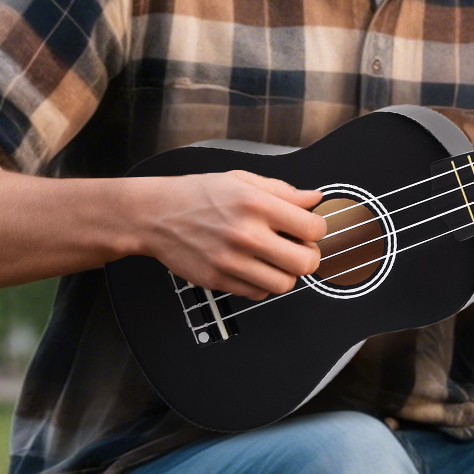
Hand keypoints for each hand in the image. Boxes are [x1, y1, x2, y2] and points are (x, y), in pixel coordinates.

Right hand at [145, 172, 329, 299]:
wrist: (156, 215)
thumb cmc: (198, 194)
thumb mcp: (241, 179)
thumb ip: (282, 190)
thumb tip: (314, 199)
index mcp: (256, 204)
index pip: (313, 227)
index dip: (317, 229)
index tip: (309, 229)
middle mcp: (246, 234)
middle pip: (305, 262)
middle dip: (309, 256)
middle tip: (299, 248)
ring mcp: (232, 261)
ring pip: (284, 284)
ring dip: (286, 274)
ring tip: (275, 260)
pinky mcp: (219, 280)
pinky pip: (258, 294)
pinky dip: (262, 284)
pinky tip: (253, 268)